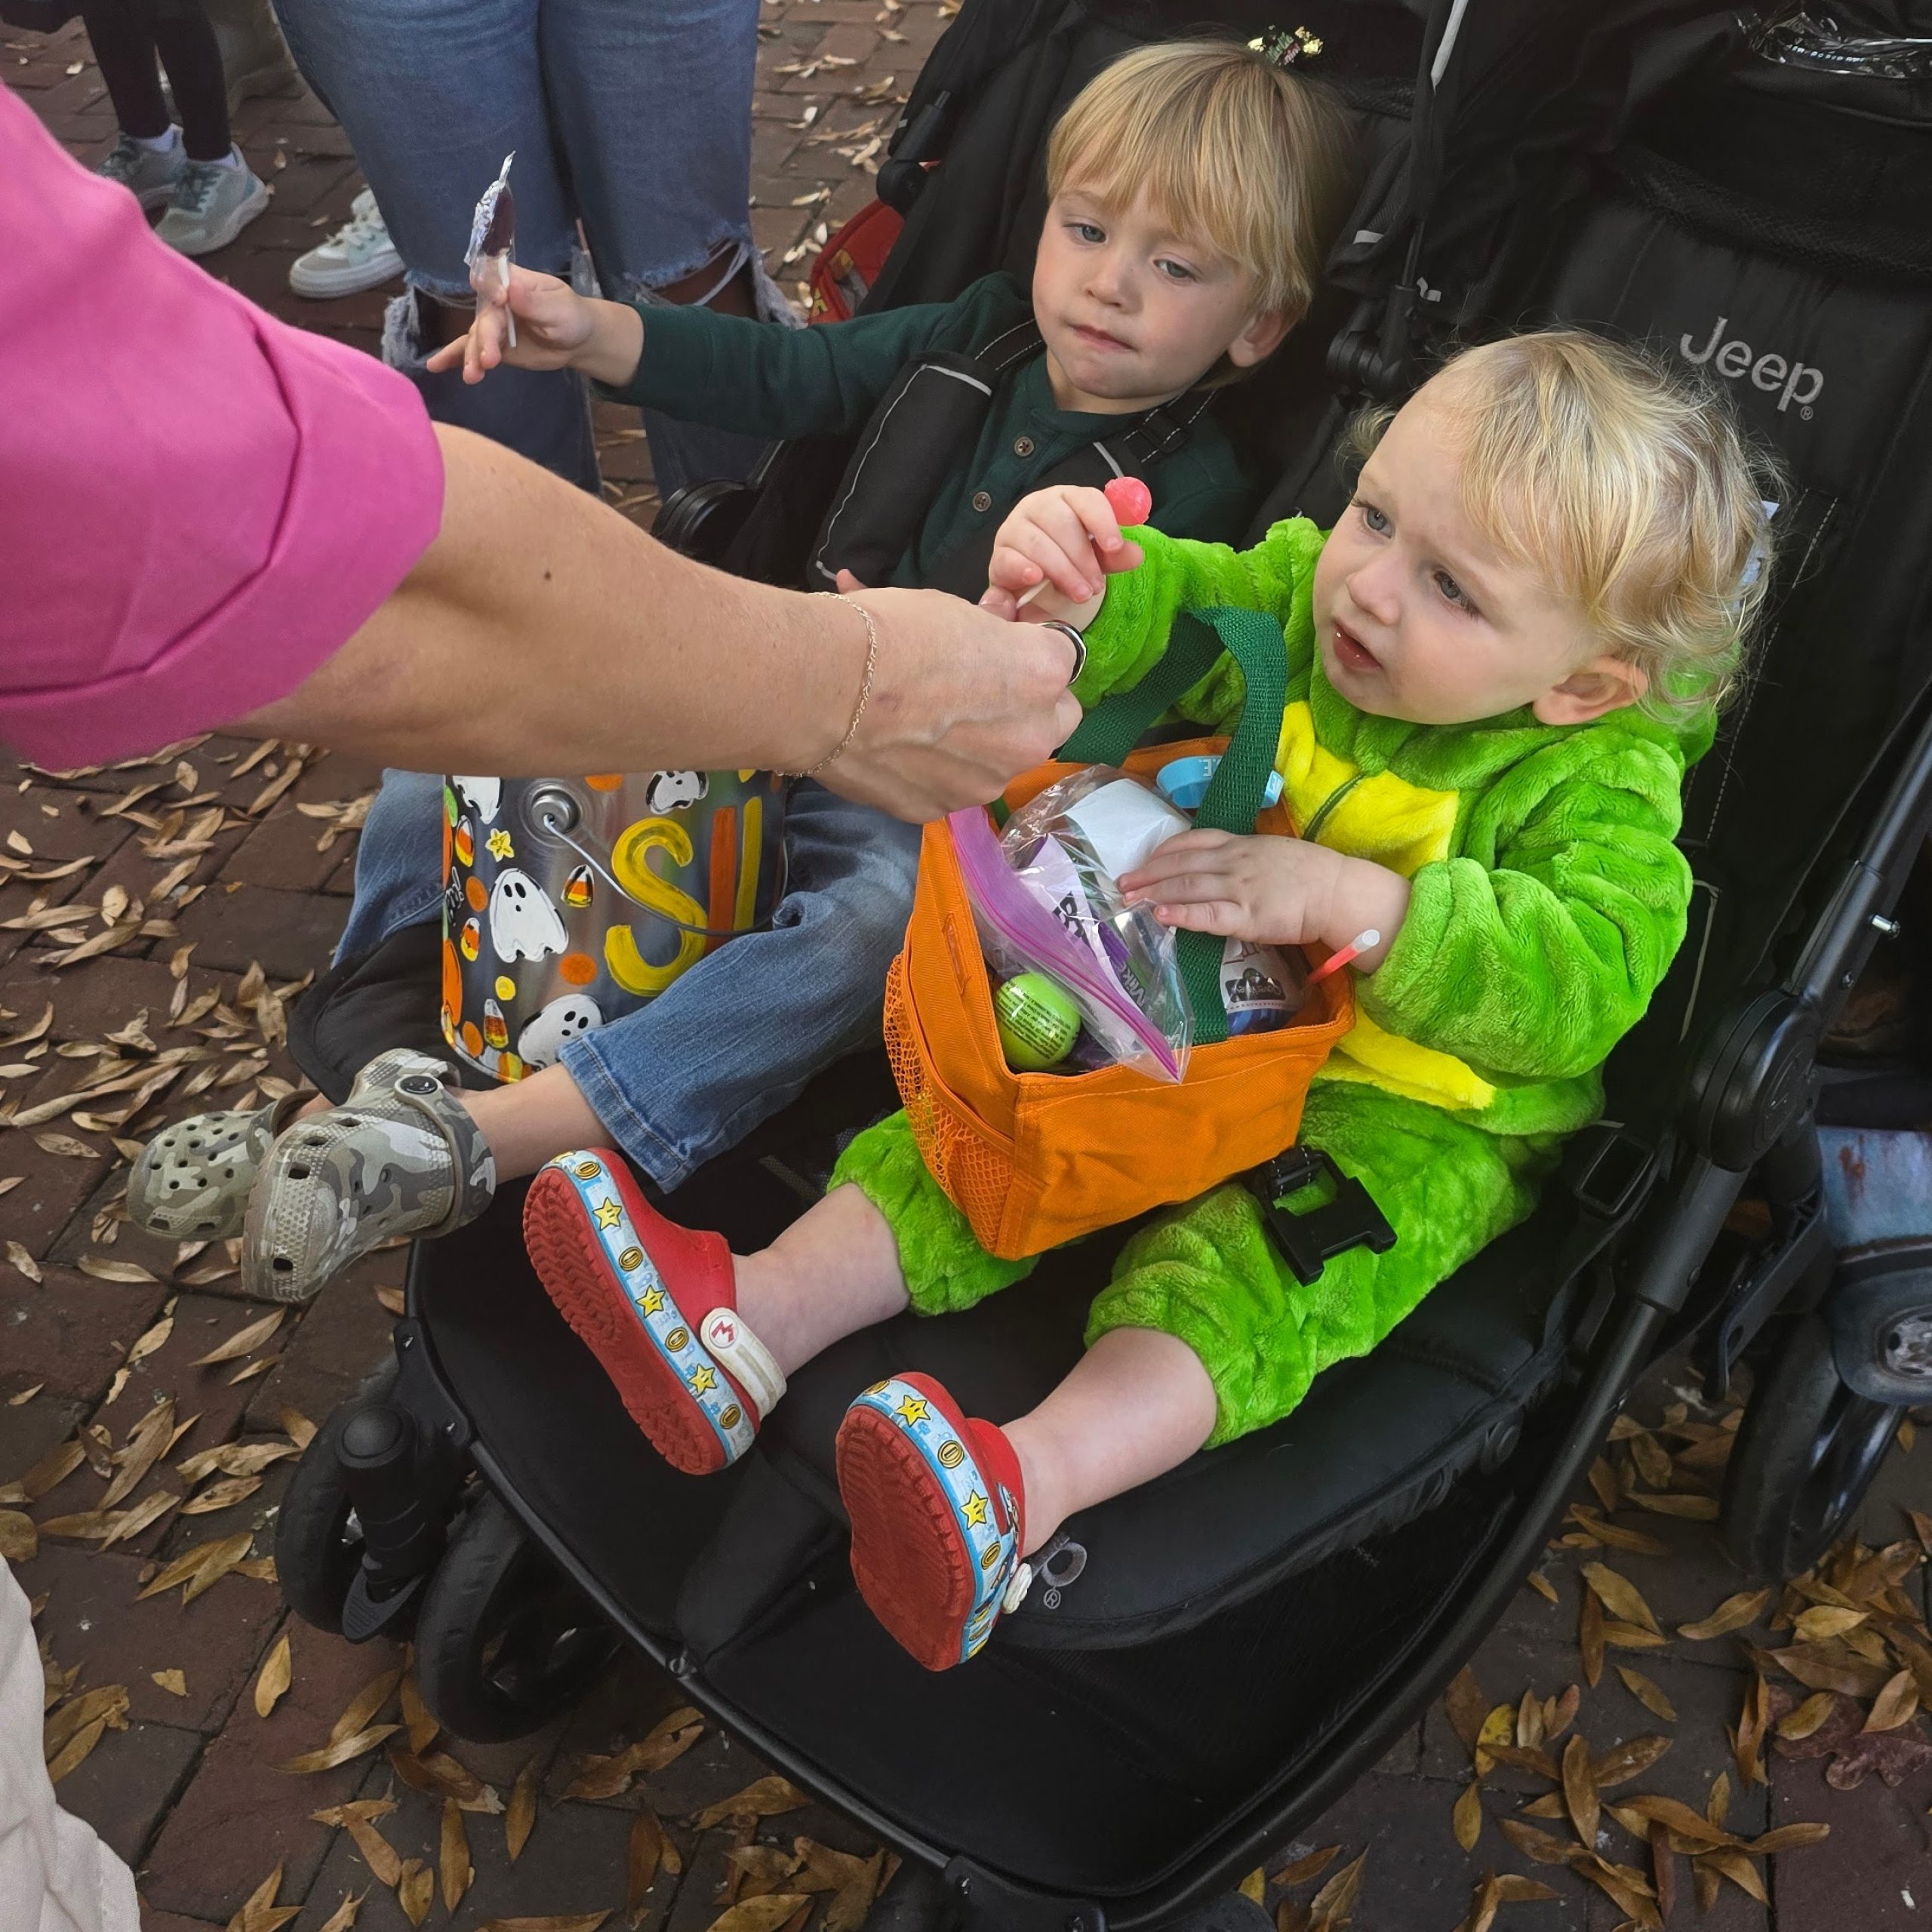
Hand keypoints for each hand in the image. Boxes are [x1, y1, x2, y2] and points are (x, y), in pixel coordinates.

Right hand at [424, 264, 606, 383]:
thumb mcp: (559, 308)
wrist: (576, 341)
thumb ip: (534, 302)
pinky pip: (469, 349)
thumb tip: (511, 288)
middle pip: (483, 317)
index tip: (500, 301)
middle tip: (490, 360)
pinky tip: (435, 366)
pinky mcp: (491, 345)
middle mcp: (496, 300)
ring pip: (475, 337)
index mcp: (512, 281)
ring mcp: (492, 324)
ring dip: (471, 356)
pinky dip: (453, 357)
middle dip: (484, 340)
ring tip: (472, 375)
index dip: (491, 289)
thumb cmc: (570, 316)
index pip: (493, 279)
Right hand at [814, 586, 1083, 820]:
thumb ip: (994, 644)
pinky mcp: (941, 809)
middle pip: (1049, 723)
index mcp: (1042, 676)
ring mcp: (986, 783)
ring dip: (977, 747)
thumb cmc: (890, 633)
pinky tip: (897, 748)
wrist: (823, 687)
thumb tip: (994, 654)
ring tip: (922, 723)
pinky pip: (950, 785)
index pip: (1063, 661)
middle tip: (974, 691)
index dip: (1028, 654)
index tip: (999, 651)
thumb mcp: (958, 613)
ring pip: (998, 762)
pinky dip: (933, 772)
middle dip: (1023, 709)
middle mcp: (1029, 738)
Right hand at [980, 485, 1142, 624]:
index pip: (1086, 500)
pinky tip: (1036, 578)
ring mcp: (1014, 529)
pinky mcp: (999, 555)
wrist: (1032, 581)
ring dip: (1062, 571)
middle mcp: (1037, 507)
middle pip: (1061, 523)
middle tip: (1097, 587)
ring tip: (1080, 594)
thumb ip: (1113, 555)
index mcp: (1066, 499)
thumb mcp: (1095, 557)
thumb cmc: (1066, 559)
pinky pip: (1008, 559)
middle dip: (1083, 557)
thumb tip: (1136, 555)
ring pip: (1038, 543)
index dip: (1102, 521)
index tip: (1114, 546)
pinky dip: (1022, 568)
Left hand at [1120, 830, 1410, 967]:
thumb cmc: (1311, 874)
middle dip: (1148, 874)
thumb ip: (1244, 857)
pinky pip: (1207, 914)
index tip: (1144, 861)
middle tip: (1122, 884)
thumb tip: (1219, 866)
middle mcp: (1234, 862)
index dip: (1163, 852)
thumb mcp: (1272, 851)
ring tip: (1130, 900)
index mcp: (1241, 844)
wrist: (1337, 891)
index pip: (1192, 841)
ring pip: (1187, 887)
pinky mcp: (1247, 916)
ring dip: (1154, 893)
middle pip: (1180, 865)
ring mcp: (1239, 888)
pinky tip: (1160, 915)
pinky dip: (1181, 914)